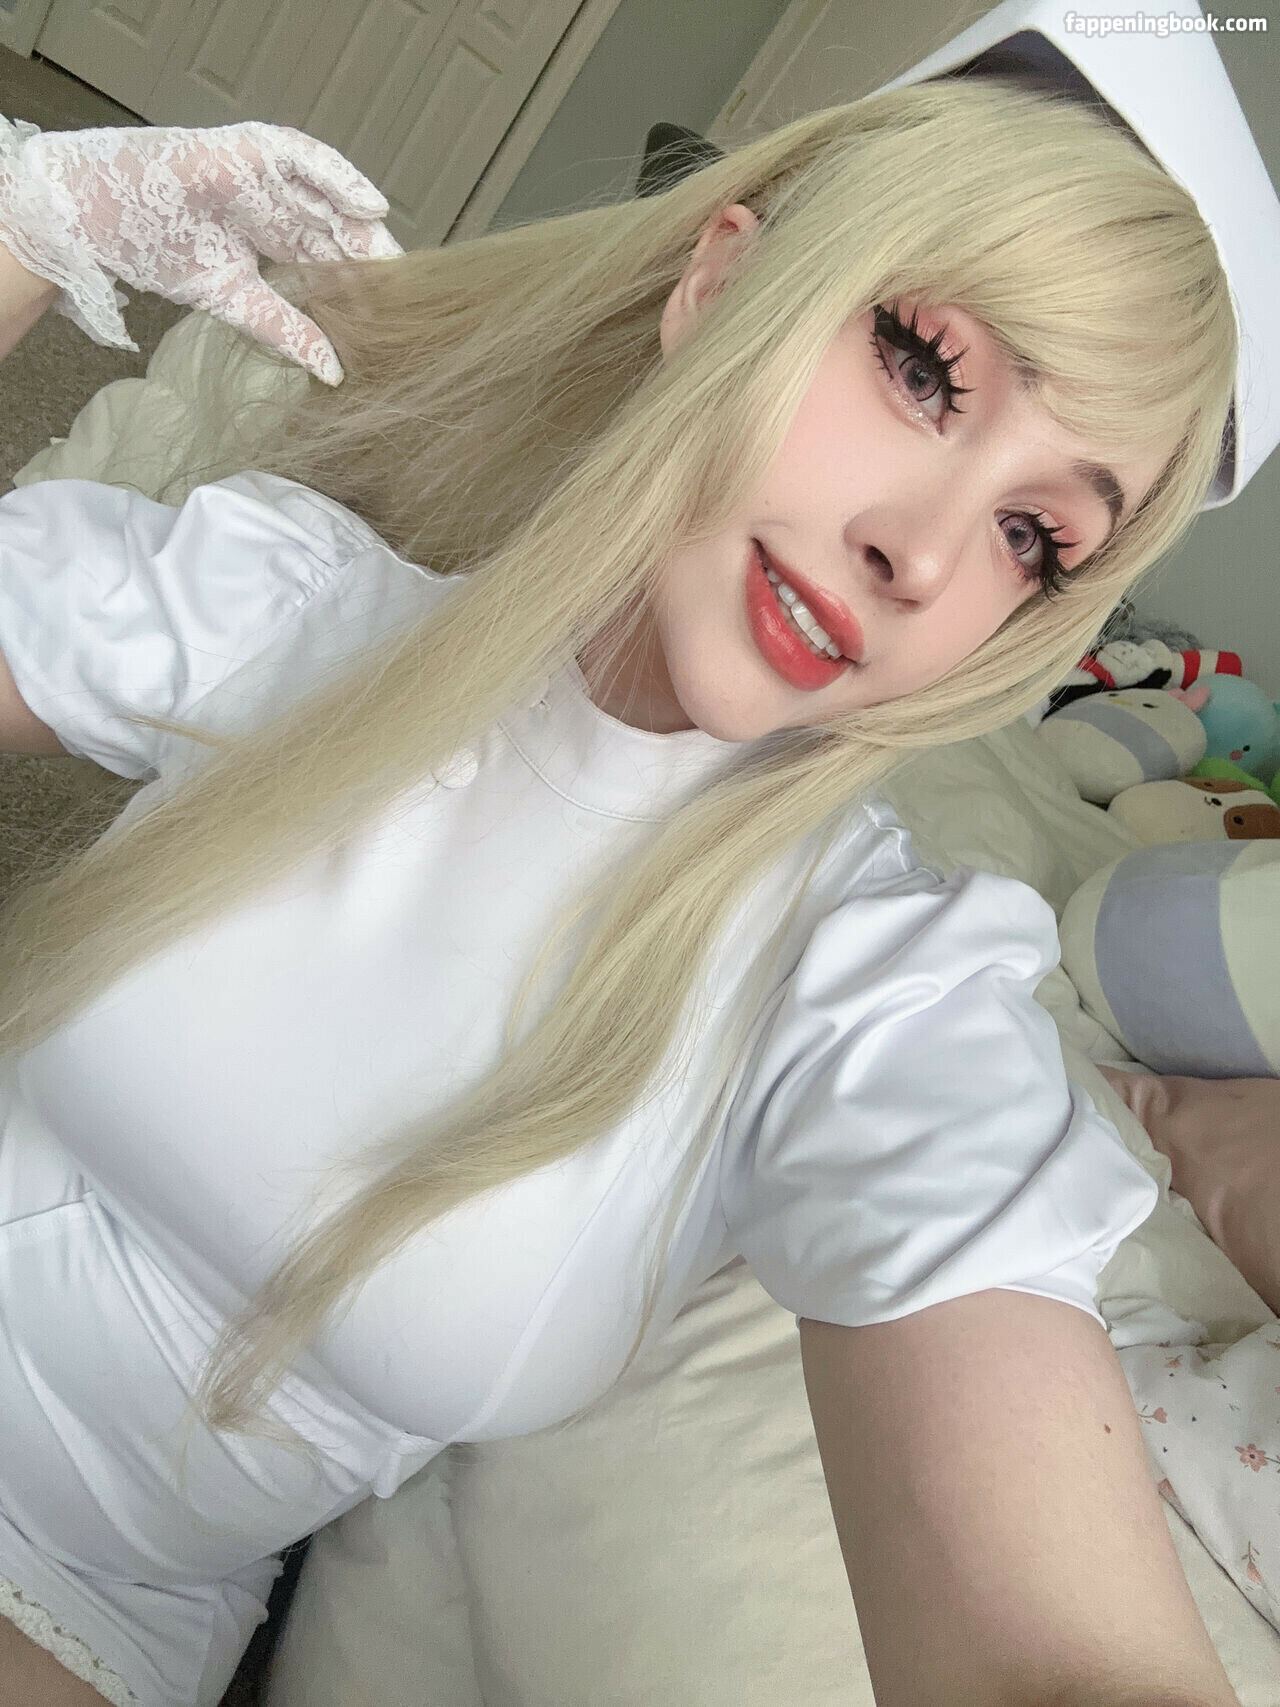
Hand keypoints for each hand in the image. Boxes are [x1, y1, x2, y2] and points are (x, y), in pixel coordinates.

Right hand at [0, 116, 402, 382]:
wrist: (100, 218)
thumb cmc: (159, 249)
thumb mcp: (234, 301)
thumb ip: (285, 331)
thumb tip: (334, 374)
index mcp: (280, 240)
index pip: (336, 264)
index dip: (367, 289)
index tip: (399, 321)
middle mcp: (282, 205)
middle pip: (342, 232)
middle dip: (375, 262)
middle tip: (411, 297)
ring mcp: (269, 176)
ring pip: (331, 197)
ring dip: (366, 226)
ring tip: (395, 257)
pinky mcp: (251, 150)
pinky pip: (305, 157)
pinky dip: (340, 178)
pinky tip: (369, 206)